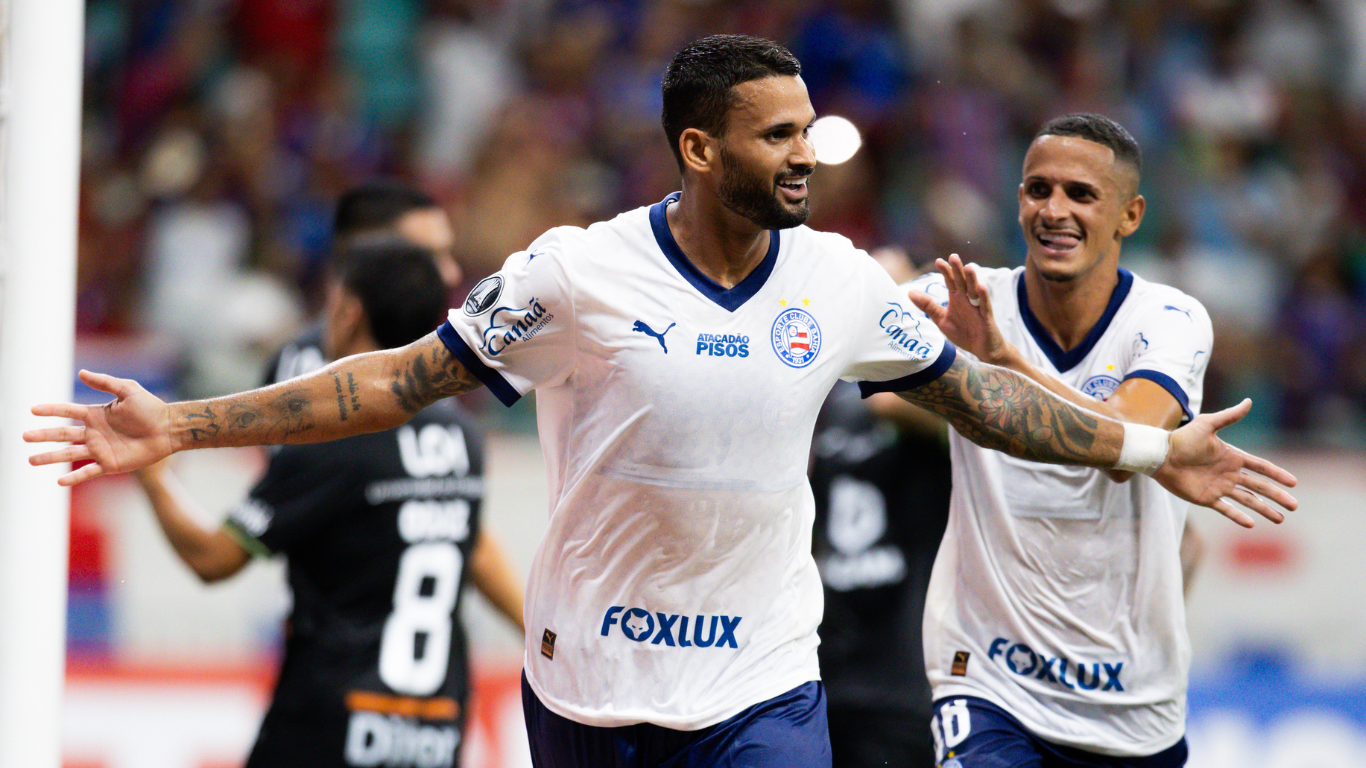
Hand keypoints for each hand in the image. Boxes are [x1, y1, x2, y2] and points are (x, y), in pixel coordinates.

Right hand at [24, 370, 174, 485]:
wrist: (169, 429)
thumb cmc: (151, 408)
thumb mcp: (128, 390)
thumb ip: (105, 382)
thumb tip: (81, 373)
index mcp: (96, 415)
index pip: (68, 411)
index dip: (51, 410)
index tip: (33, 410)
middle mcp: (95, 433)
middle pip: (62, 435)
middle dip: (43, 436)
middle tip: (24, 436)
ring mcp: (101, 450)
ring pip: (69, 455)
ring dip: (50, 457)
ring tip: (31, 459)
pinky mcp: (111, 464)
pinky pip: (88, 472)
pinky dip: (75, 478)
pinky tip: (59, 481)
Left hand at [908, 253, 1012, 364]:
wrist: (981, 349)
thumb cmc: (963, 333)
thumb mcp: (941, 319)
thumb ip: (927, 306)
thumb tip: (909, 292)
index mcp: (957, 298)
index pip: (951, 281)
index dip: (945, 271)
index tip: (938, 261)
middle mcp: (967, 300)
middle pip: (962, 282)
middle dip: (958, 270)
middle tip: (953, 256)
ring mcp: (978, 307)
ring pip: (975, 290)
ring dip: (972, 279)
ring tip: (968, 267)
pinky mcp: (986, 317)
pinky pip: (985, 305)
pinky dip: (983, 296)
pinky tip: (980, 287)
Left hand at [1152, 399, 1297, 527]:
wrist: (1160, 455)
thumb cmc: (1182, 438)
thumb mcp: (1207, 424)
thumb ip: (1229, 416)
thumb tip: (1249, 401)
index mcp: (1232, 457)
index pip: (1260, 467)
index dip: (1277, 474)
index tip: (1293, 482)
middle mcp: (1229, 473)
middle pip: (1259, 487)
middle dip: (1277, 496)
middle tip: (1294, 505)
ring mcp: (1219, 487)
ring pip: (1247, 500)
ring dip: (1264, 509)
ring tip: (1280, 519)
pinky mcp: (1206, 498)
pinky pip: (1226, 509)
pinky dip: (1238, 517)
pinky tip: (1251, 524)